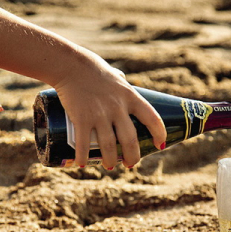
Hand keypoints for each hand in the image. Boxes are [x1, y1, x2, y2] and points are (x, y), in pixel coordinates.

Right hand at [53, 48, 166, 168]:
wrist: (69, 65)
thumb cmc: (92, 69)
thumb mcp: (115, 75)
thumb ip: (120, 82)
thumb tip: (122, 79)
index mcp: (130, 96)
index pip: (152, 118)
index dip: (159, 134)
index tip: (160, 145)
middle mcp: (118, 107)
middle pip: (130, 140)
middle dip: (133, 156)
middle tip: (130, 164)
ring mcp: (100, 114)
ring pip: (109, 146)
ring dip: (110, 160)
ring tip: (109, 166)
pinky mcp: (81, 119)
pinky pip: (83, 144)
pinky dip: (83, 157)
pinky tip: (82, 164)